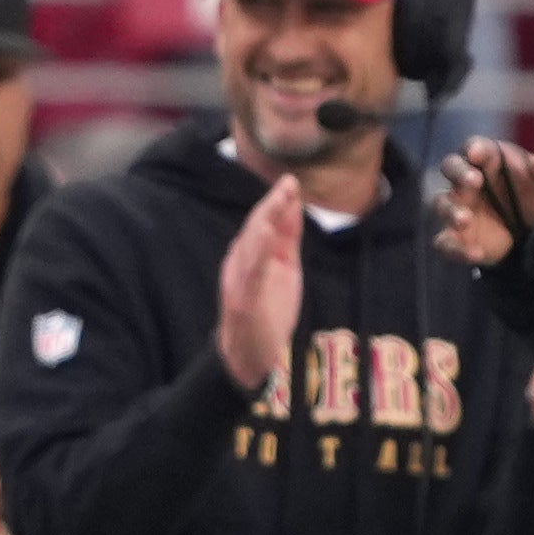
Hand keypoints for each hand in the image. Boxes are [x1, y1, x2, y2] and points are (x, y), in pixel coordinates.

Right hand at [218, 176, 303, 392]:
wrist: (251, 352)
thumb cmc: (268, 308)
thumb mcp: (284, 266)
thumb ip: (288, 238)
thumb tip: (293, 206)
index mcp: (252, 254)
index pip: (264, 222)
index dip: (277, 202)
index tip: (292, 182)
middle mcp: (241, 262)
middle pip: (255, 228)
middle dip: (271, 205)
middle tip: (288, 184)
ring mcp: (240, 280)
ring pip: (250, 245)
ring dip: (263, 222)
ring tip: (276, 201)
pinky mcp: (243, 300)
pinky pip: (251, 274)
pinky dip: (257, 253)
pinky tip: (264, 236)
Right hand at [435, 138, 533, 269]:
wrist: (523, 225)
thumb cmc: (527, 191)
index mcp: (485, 158)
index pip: (475, 147)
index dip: (475, 149)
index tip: (477, 153)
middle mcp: (464, 179)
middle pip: (451, 168)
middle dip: (459, 174)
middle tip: (474, 182)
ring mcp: (456, 206)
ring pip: (442, 203)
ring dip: (452, 211)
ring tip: (465, 220)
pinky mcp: (455, 235)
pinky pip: (446, 242)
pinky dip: (456, 249)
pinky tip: (474, 254)